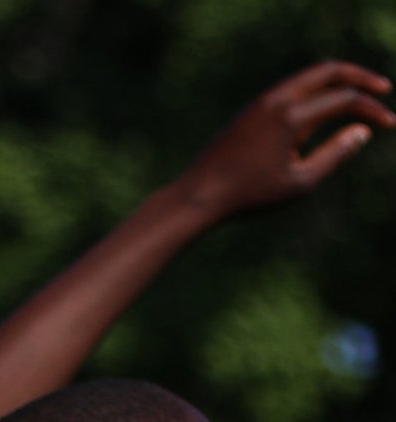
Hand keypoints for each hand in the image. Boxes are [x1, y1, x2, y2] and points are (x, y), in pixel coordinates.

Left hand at [177, 62, 393, 221]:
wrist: (200, 194)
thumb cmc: (249, 196)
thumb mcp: (299, 183)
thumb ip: (335, 154)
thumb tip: (362, 131)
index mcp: (293, 116)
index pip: (344, 100)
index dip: (371, 110)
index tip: (388, 124)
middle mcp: (278, 99)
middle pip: (329, 71)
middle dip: (359, 78)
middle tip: (382, 89)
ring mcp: (263, 100)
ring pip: (309, 77)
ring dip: (337, 84)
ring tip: (356, 100)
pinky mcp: (253, 108)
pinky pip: (292, 89)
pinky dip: (315, 93)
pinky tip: (322, 113)